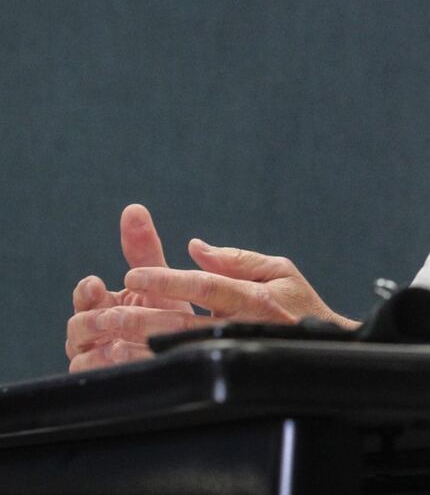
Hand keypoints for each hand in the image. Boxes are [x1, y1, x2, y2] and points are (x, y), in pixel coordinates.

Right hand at [66, 204, 206, 370]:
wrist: (189, 350)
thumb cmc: (168, 311)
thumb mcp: (159, 279)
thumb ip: (143, 248)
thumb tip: (134, 209)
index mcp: (103, 305)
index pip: (84, 298)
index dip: (86, 292)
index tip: (95, 284)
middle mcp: (94, 334)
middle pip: (78, 328)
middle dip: (93, 320)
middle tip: (109, 316)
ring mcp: (98, 360)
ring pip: (84, 357)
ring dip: (102, 346)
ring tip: (118, 340)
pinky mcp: (108, 383)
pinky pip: (100, 378)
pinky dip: (110, 369)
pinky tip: (126, 361)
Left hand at [66, 205, 355, 372]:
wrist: (329, 350)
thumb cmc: (301, 304)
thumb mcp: (279, 270)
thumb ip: (236, 258)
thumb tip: (195, 247)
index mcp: (256, 298)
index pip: (206, 285)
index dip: (169, 280)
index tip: (135, 273)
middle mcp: (243, 328)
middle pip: (185, 323)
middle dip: (142, 317)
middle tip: (106, 314)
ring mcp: (234, 354)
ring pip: (181, 350)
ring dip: (140, 344)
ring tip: (108, 337)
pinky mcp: (227, 372)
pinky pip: (186, 370)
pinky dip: (155, 364)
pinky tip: (128, 360)